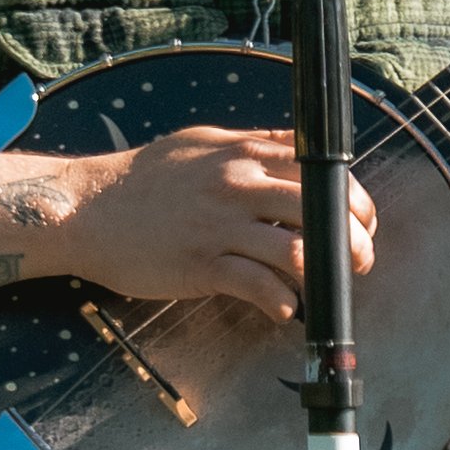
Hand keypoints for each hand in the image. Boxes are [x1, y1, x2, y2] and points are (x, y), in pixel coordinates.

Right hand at [63, 128, 376, 323]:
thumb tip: (297, 145)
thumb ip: (254, 143)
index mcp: (247, 153)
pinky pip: (257, 285)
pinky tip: (284, 308)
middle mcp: (240, 184)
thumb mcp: (205, 142)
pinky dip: (281, 301)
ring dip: (326, 274)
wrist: (86, 207)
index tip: (363, 222)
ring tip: (329, 287)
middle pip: (322, 209)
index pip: (323, 172)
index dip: (354, 200)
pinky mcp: (201, 264)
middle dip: (353, 240)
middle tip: (359, 260)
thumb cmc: (144, 176)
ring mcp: (222, 225)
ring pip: (298, 249)